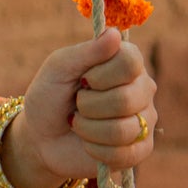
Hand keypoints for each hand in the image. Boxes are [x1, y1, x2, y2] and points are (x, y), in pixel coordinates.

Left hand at [2, 26, 156, 187]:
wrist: (41, 137)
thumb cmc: (50, 96)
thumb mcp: (59, 68)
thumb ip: (86, 51)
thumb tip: (115, 33)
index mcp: (126, 62)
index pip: (130, 61)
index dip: (101, 74)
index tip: (83, 79)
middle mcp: (142, 88)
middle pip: (126, 99)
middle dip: (88, 106)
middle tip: (78, 104)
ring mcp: (145, 119)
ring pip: (123, 129)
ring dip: (88, 130)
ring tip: (80, 124)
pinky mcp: (141, 149)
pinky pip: (125, 154)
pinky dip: (95, 150)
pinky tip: (88, 144)